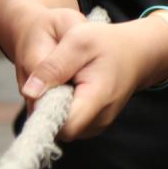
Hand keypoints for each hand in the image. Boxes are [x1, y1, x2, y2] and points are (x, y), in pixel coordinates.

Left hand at [14, 9, 167, 139]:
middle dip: (45, 107)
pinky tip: (69, 88)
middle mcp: (99, 121)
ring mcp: (97, 126)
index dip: (44, 111)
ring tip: (63, 80)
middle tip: (51, 78)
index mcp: (97, 99)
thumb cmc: (108, 42)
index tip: (41, 88)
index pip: (62, 126)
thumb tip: (29, 92)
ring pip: (61, 127)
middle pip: (57, 128)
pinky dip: (62, 108)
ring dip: (53, 107)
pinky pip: (69, 123)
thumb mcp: (78, 40)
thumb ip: (53, 66)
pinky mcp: (93, 125)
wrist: (138, 52)